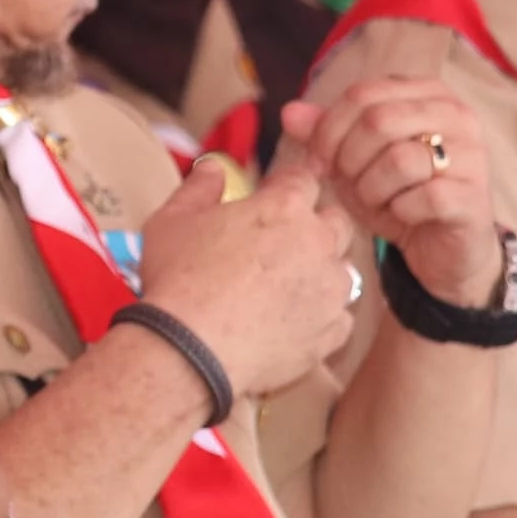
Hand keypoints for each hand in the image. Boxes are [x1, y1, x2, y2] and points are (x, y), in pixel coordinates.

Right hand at [138, 136, 358, 399]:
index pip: (304, 179)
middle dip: (316, 225)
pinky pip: (340, 318)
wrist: (190, 350)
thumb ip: (199, 187)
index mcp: (285, 207)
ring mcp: (329, 290)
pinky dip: (323, 318)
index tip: (273, 196)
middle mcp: (318, 243)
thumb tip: (213, 167)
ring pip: (343, 271)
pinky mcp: (330, 332)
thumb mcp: (173, 220)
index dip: (287, 185)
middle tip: (283, 242)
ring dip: (323, 273)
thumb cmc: (178, 280)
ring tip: (290, 287)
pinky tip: (295, 323)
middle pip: (337, 221)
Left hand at [283, 77, 499, 309]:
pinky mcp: (474, 195)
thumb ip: (325, 133)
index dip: (329, 129)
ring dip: (373, 188)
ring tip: (377, 200)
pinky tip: (403, 216)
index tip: (319, 160)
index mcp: (426, 94)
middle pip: (379, 121)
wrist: (442, 248)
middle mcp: (456, 115)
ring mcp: (472, 154)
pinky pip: (424, 198)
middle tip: (350, 184)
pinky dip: (400, 211)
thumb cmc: (397, 194)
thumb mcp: (354, 161)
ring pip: (400, 159)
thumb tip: (289, 112)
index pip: (363, 94)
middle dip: (350, 160)